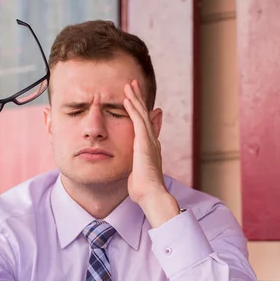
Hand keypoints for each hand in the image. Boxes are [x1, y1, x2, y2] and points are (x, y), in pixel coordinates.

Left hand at [123, 80, 178, 226]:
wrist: (152, 195)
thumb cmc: (144, 191)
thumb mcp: (138, 175)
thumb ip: (136, 168)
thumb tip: (135, 170)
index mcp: (150, 148)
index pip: (145, 125)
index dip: (141, 111)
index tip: (136, 101)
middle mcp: (152, 141)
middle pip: (145, 115)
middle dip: (139, 99)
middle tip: (134, 85)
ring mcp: (150, 141)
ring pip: (142, 113)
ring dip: (135, 98)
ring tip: (129, 85)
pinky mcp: (144, 142)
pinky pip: (138, 120)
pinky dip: (133, 108)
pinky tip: (126, 98)